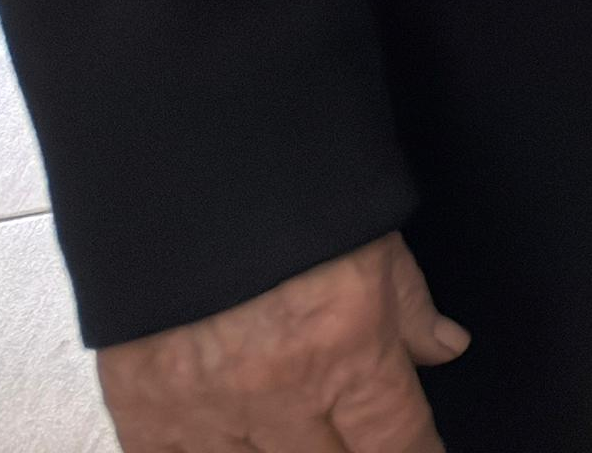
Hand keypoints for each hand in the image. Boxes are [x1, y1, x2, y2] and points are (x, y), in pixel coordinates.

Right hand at [97, 232, 466, 452]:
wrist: (177, 168)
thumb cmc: (287, 196)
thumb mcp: (373, 241)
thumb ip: (411, 307)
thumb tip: (445, 348)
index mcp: (347, 348)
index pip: (398, 441)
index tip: (420, 452)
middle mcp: (281, 394)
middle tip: (353, 434)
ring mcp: (208, 413)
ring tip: (296, 434)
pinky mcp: (145, 414)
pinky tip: (232, 444)